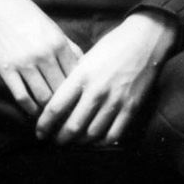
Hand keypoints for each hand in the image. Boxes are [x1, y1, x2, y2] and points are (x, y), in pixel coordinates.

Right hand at [0, 0, 82, 117]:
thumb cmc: (30, 18)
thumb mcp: (55, 30)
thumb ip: (71, 49)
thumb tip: (86, 70)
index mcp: (59, 44)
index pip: (76, 79)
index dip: (80, 95)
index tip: (81, 106)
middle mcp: (44, 55)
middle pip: (61, 91)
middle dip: (66, 107)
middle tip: (68, 117)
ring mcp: (24, 62)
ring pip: (43, 97)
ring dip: (48, 110)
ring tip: (51, 117)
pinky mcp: (6, 68)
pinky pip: (21, 96)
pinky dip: (30, 108)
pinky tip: (33, 111)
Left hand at [36, 11, 177, 144]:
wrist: (144, 41)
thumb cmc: (110, 47)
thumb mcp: (84, 58)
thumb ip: (72, 80)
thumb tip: (57, 101)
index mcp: (80, 76)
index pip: (56, 107)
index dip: (45, 124)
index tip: (39, 132)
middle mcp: (96, 91)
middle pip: (73, 125)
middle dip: (60, 138)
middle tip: (53, 141)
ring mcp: (115, 101)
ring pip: (92, 133)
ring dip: (79, 142)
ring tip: (72, 142)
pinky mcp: (131, 108)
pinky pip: (114, 134)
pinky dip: (101, 142)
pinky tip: (94, 141)